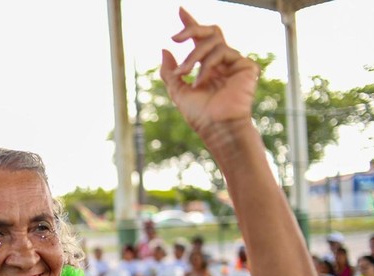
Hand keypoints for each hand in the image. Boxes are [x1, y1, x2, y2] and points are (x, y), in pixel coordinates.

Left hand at [159, 8, 258, 136]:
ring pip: (212, 42)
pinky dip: (207, 65)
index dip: (190, 25)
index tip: (180, 11)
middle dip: (192, 29)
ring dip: (193, 56)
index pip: (200, 40)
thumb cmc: (200, 116)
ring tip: (184, 73)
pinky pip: (222, 52)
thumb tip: (164, 49)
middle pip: (210, 32)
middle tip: (175, 36)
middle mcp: (222, 63)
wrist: (217, 128)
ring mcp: (235, 63)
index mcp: (208, 67)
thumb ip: (170, 71)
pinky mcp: (246, 66)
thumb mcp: (178, 91)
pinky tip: (202, 81)